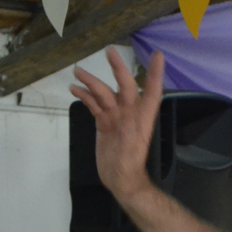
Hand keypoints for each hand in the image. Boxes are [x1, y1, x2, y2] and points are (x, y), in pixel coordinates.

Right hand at [70, 48, 164, 200]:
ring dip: (91, 82)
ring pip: (104, 93)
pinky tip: (74, 90)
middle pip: (124, 85)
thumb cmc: (128, 166)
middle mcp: (130, 113)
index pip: (151, 90)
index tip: (158, 55)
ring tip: (77, 71)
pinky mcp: (105, 123)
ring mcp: (116, 117)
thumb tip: (125, 117)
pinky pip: (95, 105)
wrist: (120, 180)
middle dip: (117, 68)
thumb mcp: (130, 149)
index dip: (155, 74)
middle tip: (109, 51)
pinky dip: (85, 96)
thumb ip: (128, 132)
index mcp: (142, 117)